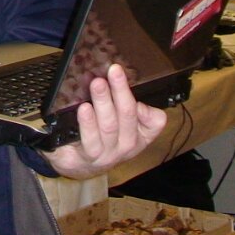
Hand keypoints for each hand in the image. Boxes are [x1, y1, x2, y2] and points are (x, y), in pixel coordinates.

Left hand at [42, 63, 166, 178]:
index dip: (148, 107)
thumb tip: (113, 74)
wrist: (78, 164)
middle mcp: (126, 145)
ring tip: (98, 84)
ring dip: (103, 102)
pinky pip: (90, 140)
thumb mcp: (118, 120)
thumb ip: (120, 100)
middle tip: (114, 71)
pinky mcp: (87, 157)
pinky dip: (88, 123)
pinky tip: (84, 109)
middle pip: (128, 116)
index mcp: (139, 134)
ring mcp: (107, 153)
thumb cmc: (100, 137)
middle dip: (121, 91)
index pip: (155, 122)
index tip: (136, 86)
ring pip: (109, 126)